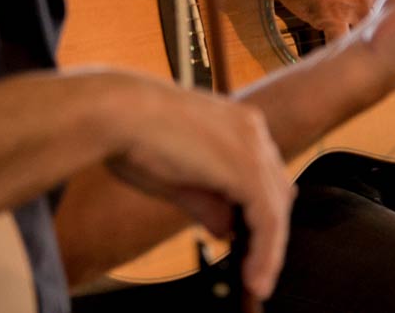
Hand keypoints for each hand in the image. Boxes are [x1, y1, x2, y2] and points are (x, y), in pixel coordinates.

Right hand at [102, 77, 295, 300]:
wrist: (118, 112)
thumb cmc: (135, 136)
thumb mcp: (177, 178)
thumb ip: (208, 204)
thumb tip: (226, 230)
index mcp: (236, 124)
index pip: (264, 175)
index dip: (262, 213)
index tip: (254, 245)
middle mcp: (251, 130)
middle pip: (276, 192)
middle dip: (270, 236)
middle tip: (258, 272)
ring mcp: (252, 146)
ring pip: (276, 209)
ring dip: (270, 252)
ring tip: (258, 283)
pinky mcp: (246, 167)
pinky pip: (268, 219)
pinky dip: (265, 252)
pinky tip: (255, 275)